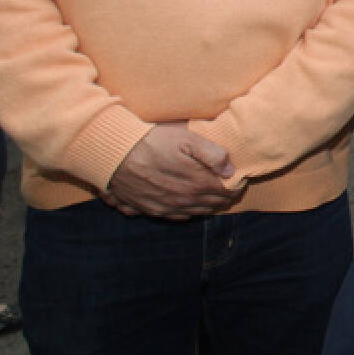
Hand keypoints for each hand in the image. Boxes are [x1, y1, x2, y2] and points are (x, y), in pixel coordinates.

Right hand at [103, 123, 238, 217]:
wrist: (112, 153)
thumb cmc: (151, 141)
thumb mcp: (186, 138)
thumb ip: (212, 154)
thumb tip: (230, 170)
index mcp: (196, 184)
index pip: (225, 191)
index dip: (236, 187)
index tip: (240, 180)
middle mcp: (182, 200)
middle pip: (211, 205)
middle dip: (224, 198)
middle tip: (230, 190)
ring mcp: (164, 207)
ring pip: (194, 212)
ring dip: (206, 206)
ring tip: (213, 199)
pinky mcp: (147, 209)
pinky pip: (173, 216)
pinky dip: (185, 212)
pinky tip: (187, 206)